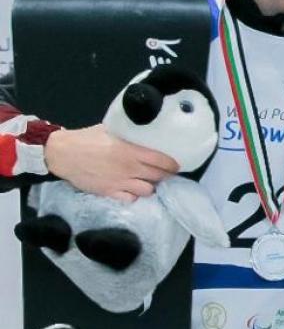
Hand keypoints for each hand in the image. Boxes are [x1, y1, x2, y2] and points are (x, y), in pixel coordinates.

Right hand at [43, 124, 177, 202]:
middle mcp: (129, 168)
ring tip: (150, 181)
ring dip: (152, 186)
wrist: (62, 154)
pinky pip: (131, 199)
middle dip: (165, 176)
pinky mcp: (110, 193)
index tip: (177, 165)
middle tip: (167, 173)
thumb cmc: (86, 139)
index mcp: (131, 151)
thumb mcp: (110, 130)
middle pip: (158, 177)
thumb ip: (129, 135)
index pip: (162, 161)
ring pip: (148, 190)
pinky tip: (134, 190)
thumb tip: (145, 132)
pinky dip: (135, 195)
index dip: (172, 165)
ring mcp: (120, 182)